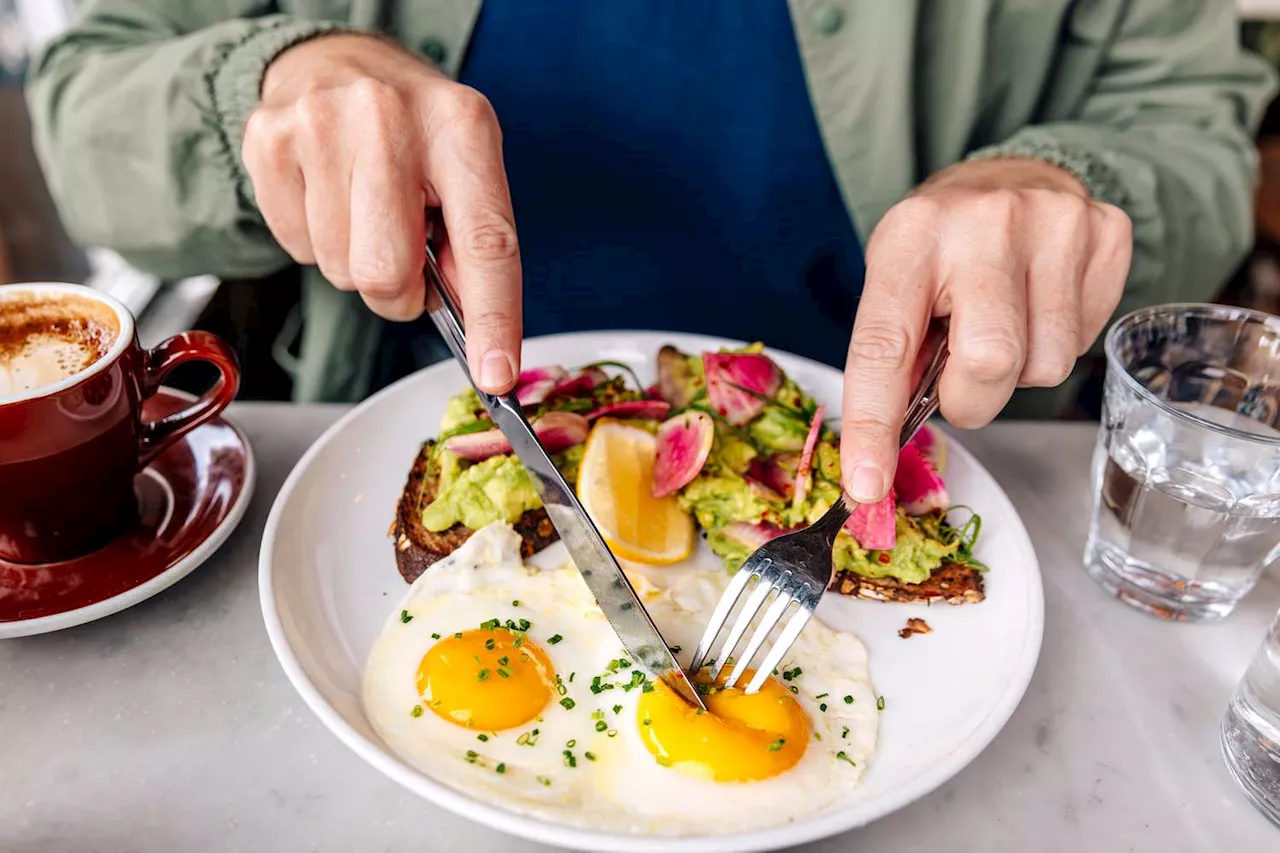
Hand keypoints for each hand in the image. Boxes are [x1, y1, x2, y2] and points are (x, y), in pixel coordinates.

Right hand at [242, 33, 521, 392]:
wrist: (334, 61)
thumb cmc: (413, 131)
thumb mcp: (465, 167)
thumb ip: (473, 243)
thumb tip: (478, 330)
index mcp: (460, 127)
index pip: (485, 243)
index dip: (492, 317)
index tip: (496, 374)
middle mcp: (390, 120)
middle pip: (388, 273)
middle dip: (398, 290)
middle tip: (402, 256)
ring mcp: (320, 127)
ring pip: (340, 270)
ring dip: (356, 262)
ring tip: (363, 209)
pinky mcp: (268, 142)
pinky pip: (295, 249)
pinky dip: (315, 242)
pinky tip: (328, 198)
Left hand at [840, 157, 1131, 501]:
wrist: (1011, 173)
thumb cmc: (940, 248)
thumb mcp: (897, 284)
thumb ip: (896, 358)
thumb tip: (884, 451)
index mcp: (908, 239)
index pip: (885, 346)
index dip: (873, 424)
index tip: (866, 484)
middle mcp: (981, 223)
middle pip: (990, 362)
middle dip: (973, 398)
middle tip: (963, 381)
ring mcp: (1053, 222)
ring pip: (1045, 365)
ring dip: (1018, 372)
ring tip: (1003, 324)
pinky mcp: (1106, 231)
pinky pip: (1085, 341)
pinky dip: (1058, 343)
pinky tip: (1039, 305)